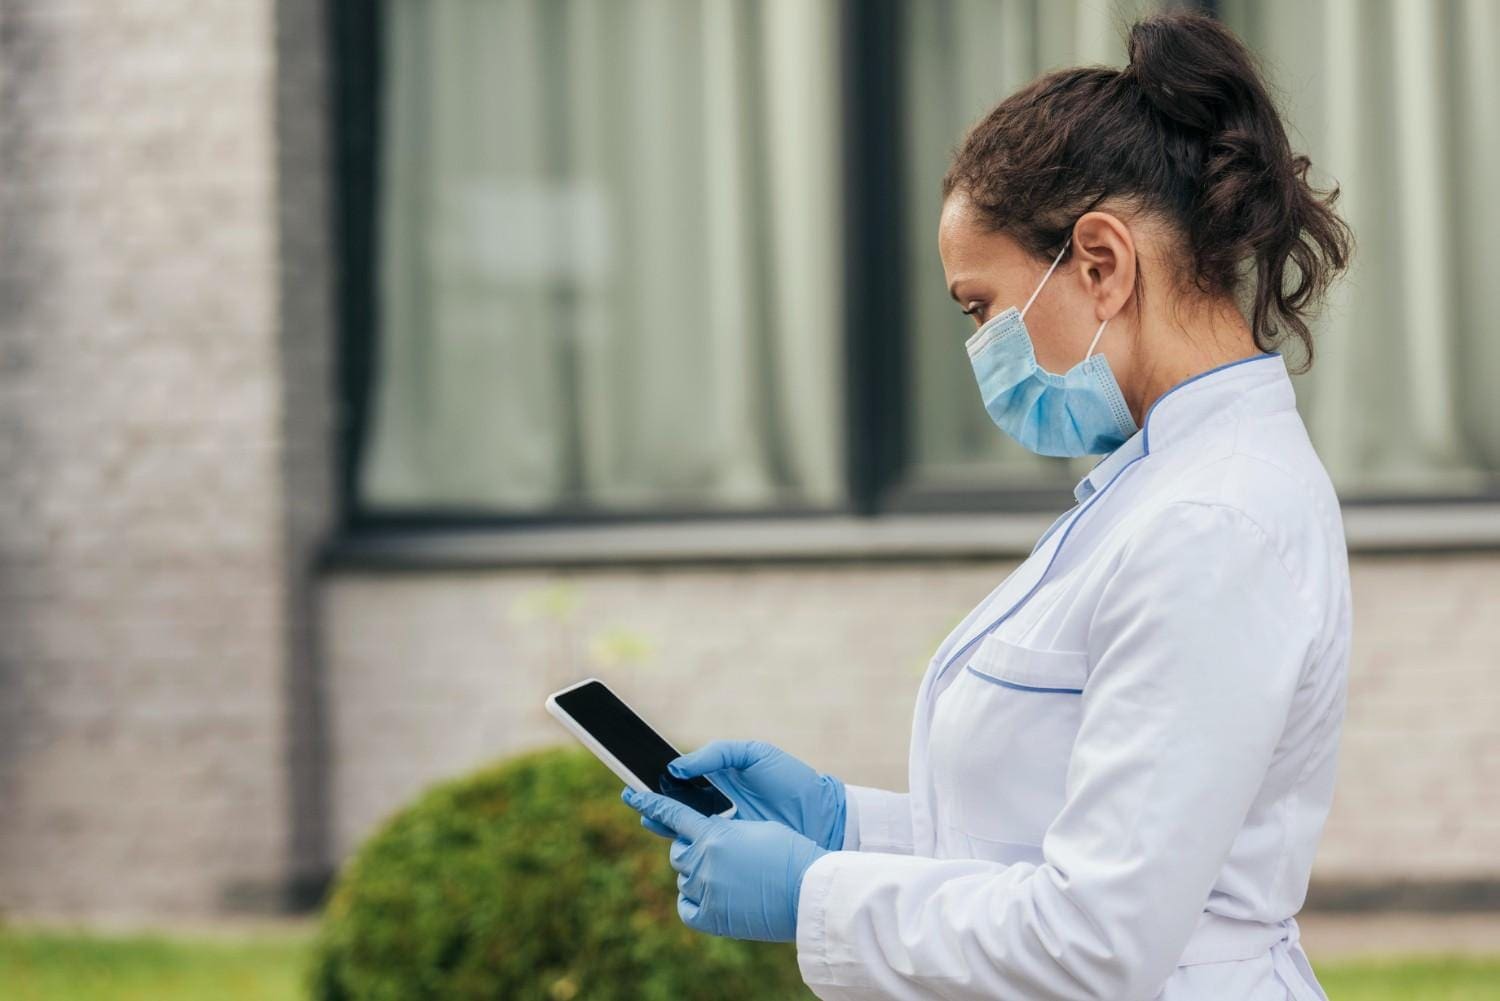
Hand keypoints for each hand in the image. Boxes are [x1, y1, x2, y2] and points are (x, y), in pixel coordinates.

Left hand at [621, 786, 828, 941]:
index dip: (650, 804)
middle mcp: (703, 862)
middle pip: (678, 850)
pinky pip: (687, 907)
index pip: (672, 815)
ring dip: (697, 872)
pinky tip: (707, 895)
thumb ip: (723, 829)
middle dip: (690, 847)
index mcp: (714, 835)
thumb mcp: (756, 828)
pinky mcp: (713, 918)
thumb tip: (706, 833)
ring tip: (725, 873)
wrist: (810, 891)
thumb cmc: (790, 852)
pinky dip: (693, 900)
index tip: (631, 796)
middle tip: (713, 849)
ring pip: (683, 876)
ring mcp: (706, 891)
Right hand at [643, 739, 846, 849]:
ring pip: (689, 833)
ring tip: (652, 823)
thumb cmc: (792, 781)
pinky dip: (693, 849)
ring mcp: (727, 834)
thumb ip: (717, 755)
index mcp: (722, 781)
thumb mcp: (755, 755)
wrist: (825, 816)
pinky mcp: (736, 855)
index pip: (683, 783)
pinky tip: (681, 843)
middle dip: (658, 810)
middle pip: (680, 810)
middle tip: (641, 809)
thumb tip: (677, 768)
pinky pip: (708, 853)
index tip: (638, 785)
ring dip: (669, 830)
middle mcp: (720, 808)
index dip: (660, 785)